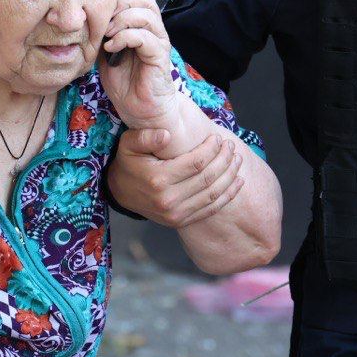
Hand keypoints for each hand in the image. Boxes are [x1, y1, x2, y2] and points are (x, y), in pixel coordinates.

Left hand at [99, 0, 179, 131]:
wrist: (142, 111)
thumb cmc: (126, 83)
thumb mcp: (106, 54)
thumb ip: (102, 34)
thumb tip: (87, 16)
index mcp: (140, 26)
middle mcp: (153, 29)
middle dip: (120, 4)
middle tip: (103, 23)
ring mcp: (159, 42)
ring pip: (145, 13)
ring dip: (122, 20)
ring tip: (108, 36)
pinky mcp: (160, 56)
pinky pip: (145, 36)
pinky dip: (125, 37)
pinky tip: (113, 48)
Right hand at [106, 129, 245, 227]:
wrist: (120, 192)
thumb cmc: (128, 163)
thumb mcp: (128, 144)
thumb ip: (145, 137)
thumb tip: (166, 135)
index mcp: (158, 179)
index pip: (195, 163)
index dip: (211, 149)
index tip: (218, 138)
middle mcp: (168, 199)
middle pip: (207, 178)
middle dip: (224, 160)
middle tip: (231, 146)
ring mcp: (175, 213)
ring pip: (213, 194)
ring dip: (230, 176)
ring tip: (237, 160)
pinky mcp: (180, 221)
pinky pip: (210, 209)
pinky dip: (227, 196)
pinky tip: (237, 182)